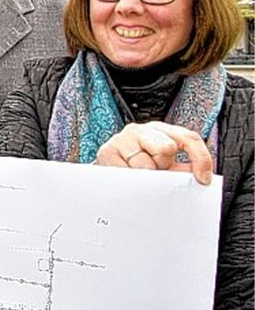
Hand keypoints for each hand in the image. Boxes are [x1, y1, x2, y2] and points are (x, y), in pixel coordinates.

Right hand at [95, 121, 213, 184]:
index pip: (188, 138)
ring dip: (145, 176)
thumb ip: (182, 168)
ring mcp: (123, 138)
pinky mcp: (107, 151)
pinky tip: (128, 178)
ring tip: (139, 175)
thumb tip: (201, 177)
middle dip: (163, 165)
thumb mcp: (163, 166)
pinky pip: (127, 172)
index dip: (200, 158)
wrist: (107, 172)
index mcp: (160, 131)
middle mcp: (141, 130)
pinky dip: (130, 180)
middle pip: (166, 148)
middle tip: (155, 172)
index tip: (203, 179)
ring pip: (146, 163)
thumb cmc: (136, 167)